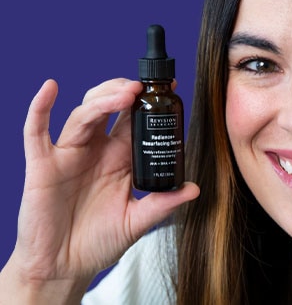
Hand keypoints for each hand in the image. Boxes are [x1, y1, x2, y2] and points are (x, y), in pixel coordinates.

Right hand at [0, 79, 198, 301]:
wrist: (63, 266)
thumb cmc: (98, 243)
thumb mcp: (137, 222)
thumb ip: (162, 204)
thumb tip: (194, 188)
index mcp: (120, 159)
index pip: (135, 122)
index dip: (149, 104)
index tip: (170, 89)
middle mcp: (96, 151)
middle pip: (109, 108)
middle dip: (126, 92)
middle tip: (144, 87)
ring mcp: (68, 155)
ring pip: (83, 115)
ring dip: (102, 99)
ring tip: (124, 93)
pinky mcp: (42, 165)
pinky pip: (36, 131)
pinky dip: (40, 108)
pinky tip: (51, 88)